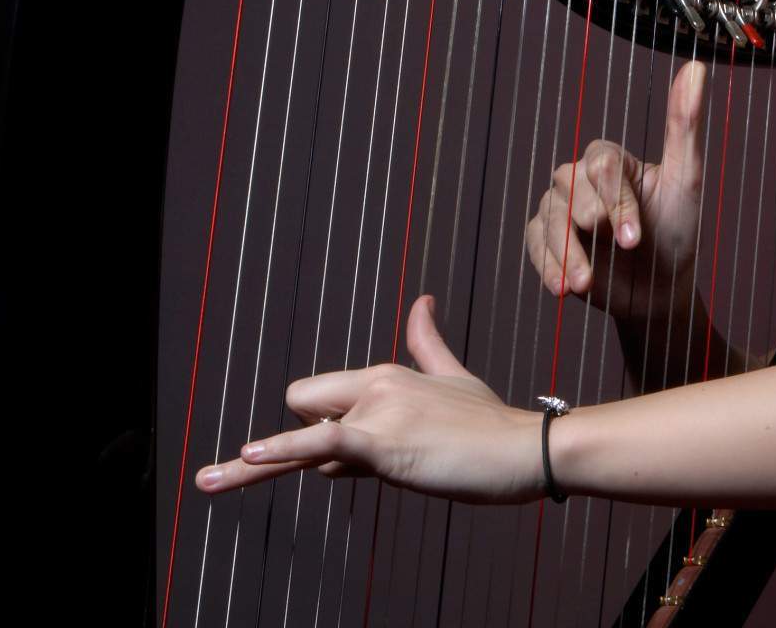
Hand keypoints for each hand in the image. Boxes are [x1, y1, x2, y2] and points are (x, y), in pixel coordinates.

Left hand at [194, 295, 543, 503]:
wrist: (526, 449)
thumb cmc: (491, 423)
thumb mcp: (455, 379)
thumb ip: (428, 343)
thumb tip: (422, 300)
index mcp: (385, 375)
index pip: (315, 397)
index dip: (325, 427)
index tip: (357, 450)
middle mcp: (376, 387)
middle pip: (302, 409)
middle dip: (314, 442)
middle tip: (377, 461)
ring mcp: (380, 414)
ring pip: (309, 445)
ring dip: (302, 469)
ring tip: (253, 476)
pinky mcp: (385, 445)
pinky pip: (322, 444)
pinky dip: (282, 450)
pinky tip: (250, 455)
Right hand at [524, 60, 707, 324]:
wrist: (660, 289)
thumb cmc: (676, 230)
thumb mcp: (686, 180)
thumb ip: (685, 125)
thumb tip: (696, 66)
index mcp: (610, 160)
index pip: (602, 166)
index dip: (617, 201)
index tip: (636, 237)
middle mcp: (580, 179)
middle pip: (568, 186)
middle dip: (591, 222)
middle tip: (619, 250)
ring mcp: (560, 210)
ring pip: (549, 217)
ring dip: (566, 252)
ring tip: (584, 284)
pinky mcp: (546, 241)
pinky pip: (535, 243)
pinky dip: (547, 265)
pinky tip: (562, 288)